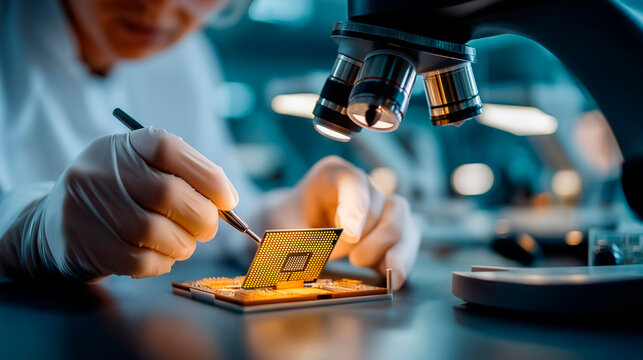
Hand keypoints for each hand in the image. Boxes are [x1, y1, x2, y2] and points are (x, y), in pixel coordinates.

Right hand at [3, 128, 237, 280]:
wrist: (55, 222)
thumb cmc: (120, 193)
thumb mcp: (144, 168)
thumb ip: (186, 175)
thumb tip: (227, 198)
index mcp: (123, 144)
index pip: (169, 149)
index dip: (207, 176)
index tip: (227, 199)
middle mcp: (100, 171)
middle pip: (168, 194)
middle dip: (202, 217)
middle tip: (208, 227)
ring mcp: (87, 208)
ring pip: (156, 232)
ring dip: (184, 243)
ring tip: (183, 242)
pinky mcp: (84, 245)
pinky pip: (140, 261)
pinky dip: (163, 261)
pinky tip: (161, 255)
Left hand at [264, 156, 419, 288]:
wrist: (294, 227)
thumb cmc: (289, 222)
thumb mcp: (284, 229)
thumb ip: (297, 242)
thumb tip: (309, 259)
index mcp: (332, 175)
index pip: (353, 182)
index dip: (356, 207)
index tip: (351, 236)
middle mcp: (361, 186)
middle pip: (378, 205)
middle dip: (365, 237)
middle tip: (349, 258)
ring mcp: (379, 206)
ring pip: (400, 219)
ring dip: (389, 247)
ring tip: (366, 265)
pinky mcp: (392, 229)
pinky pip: (408, 240)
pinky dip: (402, 260)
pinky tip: (392, 279)